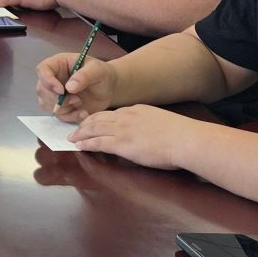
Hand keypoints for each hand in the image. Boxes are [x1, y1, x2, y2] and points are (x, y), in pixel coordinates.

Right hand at [34, 49, 117, 119]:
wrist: (109, 89)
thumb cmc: (102, 74)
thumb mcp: (97, 70)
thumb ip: (84, 76)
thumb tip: (69, 87)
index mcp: (58, 64)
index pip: (42, 70)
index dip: (47, 81)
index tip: (61, 90)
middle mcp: (53, 79)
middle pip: (41, 89)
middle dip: (57, 99)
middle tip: (76, 100)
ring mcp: (55, 94)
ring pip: (46, 104)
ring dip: (63, 108)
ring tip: (80, 104)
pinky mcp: (61, 107)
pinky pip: (58, 115)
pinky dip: (70, 116)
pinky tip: (83, 113)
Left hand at [68, 106, 206, 170]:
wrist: (184, 139)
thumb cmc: (180, 135)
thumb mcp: (161, 122)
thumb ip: (149, 125)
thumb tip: (148, 133)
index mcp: (137, 110)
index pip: (113, 113)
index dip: (100, 118)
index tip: (93, 121)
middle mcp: (126, 116)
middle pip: (99, 118)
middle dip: (85, 123)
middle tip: (76, 128)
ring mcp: (122, 130)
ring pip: (94, 128)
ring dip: (81, 133)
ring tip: (73, 137)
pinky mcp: (121, 144)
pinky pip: (98, 142)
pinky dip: (86, 143)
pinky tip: (79, 146)